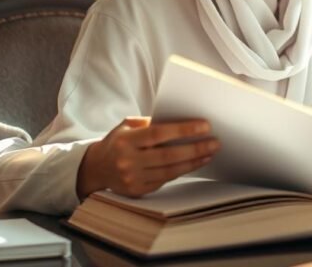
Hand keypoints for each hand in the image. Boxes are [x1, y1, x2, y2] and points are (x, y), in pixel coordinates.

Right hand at [77, 117, 218, 198]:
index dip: (183, 130)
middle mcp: (128, 161)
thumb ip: (149, 123)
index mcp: (126, 141)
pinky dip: (183, 171)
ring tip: (210, 153)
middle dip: (195, 148)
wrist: (96, 168)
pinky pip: (165, 180)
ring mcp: (133, 179)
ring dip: (193, 162)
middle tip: (215, 142)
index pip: (158, 134)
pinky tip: (195, 163)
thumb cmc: (117, 142)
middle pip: (168, 155)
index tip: (204, 126)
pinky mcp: (138, 191)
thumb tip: (180, 120)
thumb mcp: (126, 126)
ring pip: (170, 171)